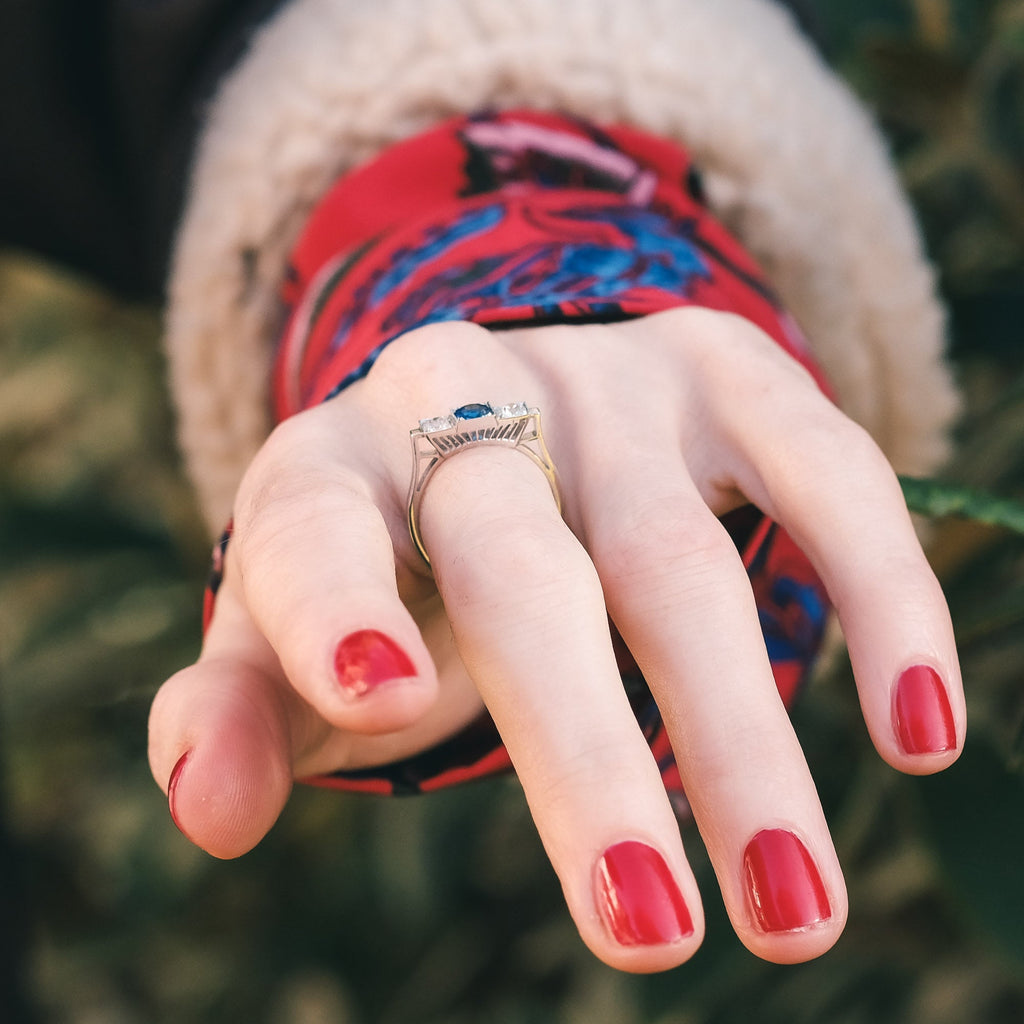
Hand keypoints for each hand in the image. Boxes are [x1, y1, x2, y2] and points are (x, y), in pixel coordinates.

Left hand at [148, 307, 962, 970]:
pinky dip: (879, 594)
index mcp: (331, 467)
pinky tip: (916, 727)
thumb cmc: (386, 564)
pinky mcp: (722, 370)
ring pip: (679, 553)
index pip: (313, 525)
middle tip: (647, 935)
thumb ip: (241, 708)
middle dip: (582, 747)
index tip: (378, 700)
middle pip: (521, 566)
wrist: (487, 422)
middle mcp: (462, 395)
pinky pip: (826, 470)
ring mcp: (605, 377)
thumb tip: (211, 811)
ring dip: (742, 734)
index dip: (337, 603)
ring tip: (793, 912)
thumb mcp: (290, 630)